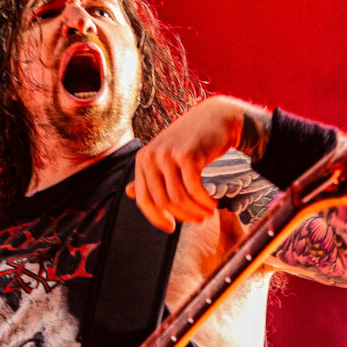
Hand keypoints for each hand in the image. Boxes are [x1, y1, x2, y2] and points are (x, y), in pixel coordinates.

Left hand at [127, 95, 253, 231]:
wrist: (217, 118)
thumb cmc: (191, 141)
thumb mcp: (165, 156)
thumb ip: (148, 175)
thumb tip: (129, 193)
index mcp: (142, 160)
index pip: (144, 200)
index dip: (157, 219)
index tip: (171, 229)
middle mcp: (151, 156)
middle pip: (163, 202)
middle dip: (183, 216)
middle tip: (200, 221)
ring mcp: (168, 155)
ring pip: (179, 198)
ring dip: (196, 211)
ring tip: (209, 213)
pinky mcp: (187, 155)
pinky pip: (194, 190)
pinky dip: (205, 201)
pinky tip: (214, 204)